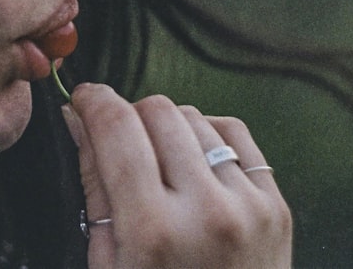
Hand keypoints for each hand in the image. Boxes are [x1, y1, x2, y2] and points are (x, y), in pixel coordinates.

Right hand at [63, 83, 291, 268]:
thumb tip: (78, 122)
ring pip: (195, 116)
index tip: (84, 99)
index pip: (116, 128)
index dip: (93, 101)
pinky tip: (194, 161)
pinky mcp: (275, 206)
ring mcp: (247, 206)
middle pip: (157, 111)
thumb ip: (94, 186)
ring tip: (159, 163)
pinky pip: (235, 133)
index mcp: (153, 231)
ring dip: (168, 128)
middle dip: (130, 115)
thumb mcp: (109, 262)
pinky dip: (208, 135)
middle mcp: (205, 211)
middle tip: (119, 139)